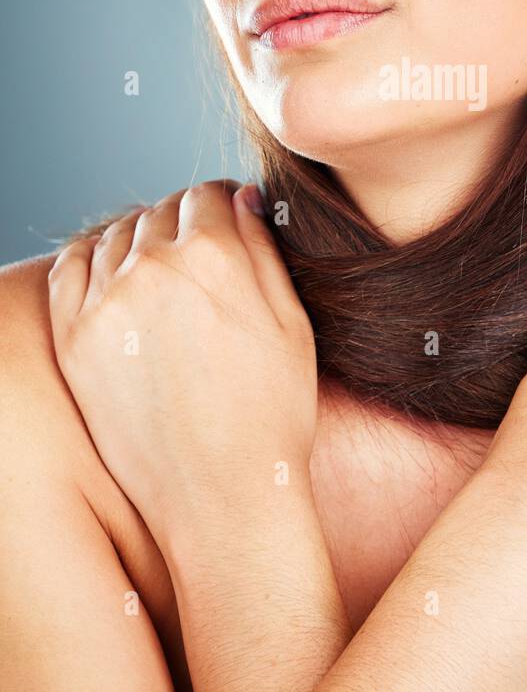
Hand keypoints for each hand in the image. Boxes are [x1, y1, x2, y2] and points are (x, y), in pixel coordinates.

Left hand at [47, 180, 316, 552]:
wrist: (223, 494)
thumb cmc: (272, 413)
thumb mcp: (292, 321)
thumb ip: (264, 248)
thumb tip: (241, 199)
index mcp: (214, 255)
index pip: (208, 196)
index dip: (222, 206)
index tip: (227, 220)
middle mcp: (154, 267)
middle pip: (161, 213)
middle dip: (183, 223)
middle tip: (198, 252)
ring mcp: (106, 303)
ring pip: (116, 236)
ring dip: (139, 239)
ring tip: (159, 268)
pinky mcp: (74, 339)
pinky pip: (70, 269)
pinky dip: (90, 257)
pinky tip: (109, 270)